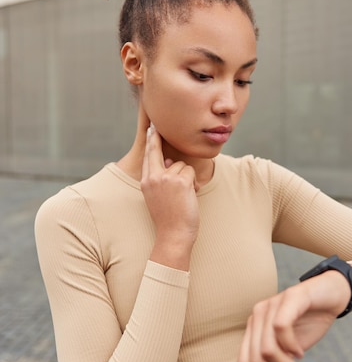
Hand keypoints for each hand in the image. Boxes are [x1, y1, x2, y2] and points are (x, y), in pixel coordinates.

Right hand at [141, 124, 199, 269]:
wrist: (173, 235)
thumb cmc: (169, 219)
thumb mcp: (158, 197)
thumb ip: (161, 178)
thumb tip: (167, 160)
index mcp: (146, 182)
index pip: (148, 156)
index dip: (151, 141)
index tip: (151, 128)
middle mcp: (153, 178)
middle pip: (157, 151)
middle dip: (157, 138)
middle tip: (156, 126)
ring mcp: (166, 179)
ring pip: (181, 165)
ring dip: (187, 178)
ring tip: (184, 196)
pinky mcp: (180, 181)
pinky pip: (190, 172)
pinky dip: (194, 183)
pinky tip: (190, 196)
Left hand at [238, 272, 349, 361]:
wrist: (333, 293)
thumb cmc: (311, 322)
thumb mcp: (292, 349)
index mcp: (254, 329)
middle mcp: (257, 316)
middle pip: (255, 361)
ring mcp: (270, 304)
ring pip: (267, 350)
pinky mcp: (289, 297)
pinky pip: (281, 329)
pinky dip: (292, 347)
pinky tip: (302, 352)